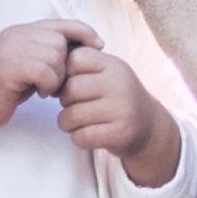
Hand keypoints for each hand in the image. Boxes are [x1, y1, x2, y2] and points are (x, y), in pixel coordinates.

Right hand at [0, 19, 101, 140]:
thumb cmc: (2, 88)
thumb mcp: (27, 64)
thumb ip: (46, 52)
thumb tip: (80, 49)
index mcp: (21, 31)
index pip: (61, 23)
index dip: (83, 31)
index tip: (99, 44)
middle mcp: (16, 35)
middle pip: (60, 41)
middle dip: (64, 65)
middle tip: (54, 83)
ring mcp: (11, 48)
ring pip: (55, 55)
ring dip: (56, 77)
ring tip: (45, 88)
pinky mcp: (9, 66)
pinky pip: (44, 70)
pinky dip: (48, 84)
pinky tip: (39, 92)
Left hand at [58, 47, 181, 185]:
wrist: (149, 127)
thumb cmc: (116, 98)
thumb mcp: (107, 74)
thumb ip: (82, 66)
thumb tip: (47, 68)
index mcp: (114, 65)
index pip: (75, 59)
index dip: (64, 74)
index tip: (69, 85)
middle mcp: (120, 84)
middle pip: (70, 89)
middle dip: (64, 101)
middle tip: (72, 106)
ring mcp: (121, 109)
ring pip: (72, 115)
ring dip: (67, 123)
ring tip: (76, 122)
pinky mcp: (120, 133)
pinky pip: (81, 136)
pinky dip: (78, 138)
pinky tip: (86, 134)